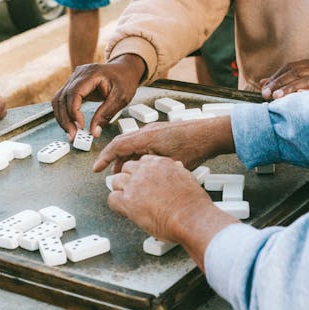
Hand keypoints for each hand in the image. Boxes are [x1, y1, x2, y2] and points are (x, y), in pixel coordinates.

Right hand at [52, 54, 145, 140]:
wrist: (125, 69)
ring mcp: (74, 79)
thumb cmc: (124, 81)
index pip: (74, 92)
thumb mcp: (120, 99)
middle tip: (73, 135)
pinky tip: (71, 125)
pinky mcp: (73, 86)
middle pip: (62, 97)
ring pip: (58, 100)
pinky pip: (63, 100)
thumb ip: (106, 115)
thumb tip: (94, 132)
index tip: (80, 126)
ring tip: (71, 133)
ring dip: (62, 118)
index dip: (73, 111)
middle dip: (65, 119)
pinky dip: (64, 114)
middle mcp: (78, 74)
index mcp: (91, 73)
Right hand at [93, 117, 234, 172]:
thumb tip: (135, 179)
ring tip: (122, 173)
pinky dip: (135, 154)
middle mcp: (147, 131)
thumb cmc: (194, 147)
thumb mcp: (167, 163)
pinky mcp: (161, 132)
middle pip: (121, 143)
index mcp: (145, 137)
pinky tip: (140, 166)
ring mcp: (154, 131)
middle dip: (111, 159)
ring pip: (132, 144)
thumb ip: (149, 169)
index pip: (117, 146)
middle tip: (105, 172)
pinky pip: (141, 143)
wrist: (211, 134)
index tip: (96, 168)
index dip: (104, 158)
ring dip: (125, 157)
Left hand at [109, 155, 214, 241]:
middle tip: (133, 191)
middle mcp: (145, 171)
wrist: (191, 217)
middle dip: (128, 180)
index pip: (142, 162)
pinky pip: (112, 199)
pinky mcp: (128, 201)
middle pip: (127, 169)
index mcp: (160, 164)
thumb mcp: (188, 178)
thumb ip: (177, 171)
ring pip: (116, 182)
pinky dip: (116, 206)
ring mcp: (134, 185)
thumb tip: (176, 169)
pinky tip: (123, 210)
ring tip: (127, 201)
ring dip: (121, 191)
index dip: (140, 173)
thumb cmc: (192, 204)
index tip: (141, 180)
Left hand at [260, 59, 308, 99]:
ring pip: (303, 78)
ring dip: (288, 88)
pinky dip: (302, 91)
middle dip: (278, 83)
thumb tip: (261, 83)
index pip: (287, 68)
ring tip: (276, 97)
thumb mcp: (297, 84)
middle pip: (293, 71)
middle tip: (265, 94)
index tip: (263, 89)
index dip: (274, 78)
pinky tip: (293, 97)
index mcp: (307, 64)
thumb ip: (281, 83)